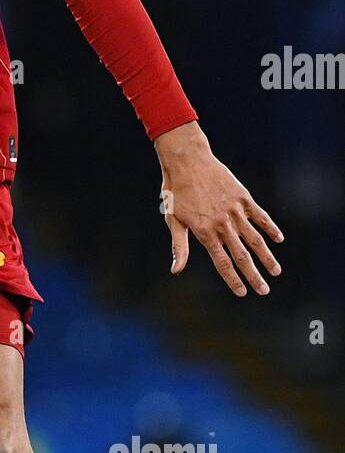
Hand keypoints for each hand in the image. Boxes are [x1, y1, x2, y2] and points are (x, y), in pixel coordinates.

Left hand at [155, 123, 283, 296]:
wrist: (187, 160)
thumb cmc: (176, 191)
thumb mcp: (173, 220)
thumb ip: (179, 247)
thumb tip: (176, 271)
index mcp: (205, 232)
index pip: (222, 263)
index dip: (233, 279)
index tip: (243, 292)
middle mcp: (223, 224)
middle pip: (242, 255)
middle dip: (254, 275)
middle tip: (264, 291)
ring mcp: (235, 210)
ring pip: (255, 239)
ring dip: (266, 256)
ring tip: (276, 271)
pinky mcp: (243, 197)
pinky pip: (259, 216)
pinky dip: (270, 228)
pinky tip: (278, 239)